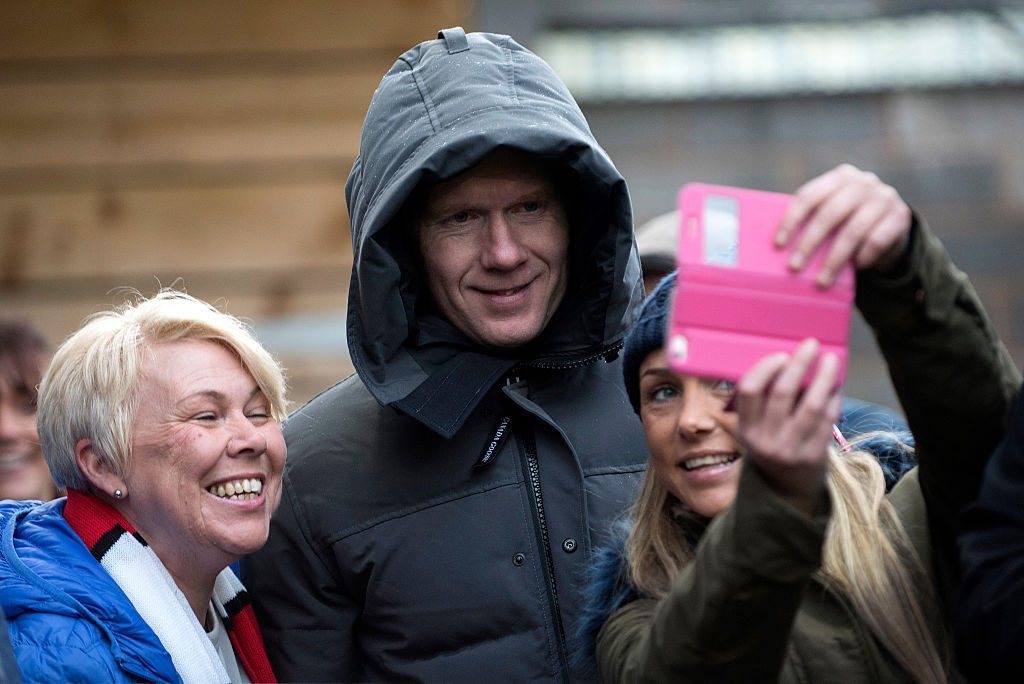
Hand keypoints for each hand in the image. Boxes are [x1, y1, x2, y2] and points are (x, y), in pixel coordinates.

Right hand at [735, 339, 840, 513]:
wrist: (785, 489)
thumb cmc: (772, 445)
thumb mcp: (756, 429)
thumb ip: (765, 402)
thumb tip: (791, 359)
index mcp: (745, 427)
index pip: (749, 391)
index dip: (765, 369)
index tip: (781, 355)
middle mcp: (764, 439)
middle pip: (782, 393)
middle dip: (799, 364)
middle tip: (811, 345)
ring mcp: (790, 449)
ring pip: (809, 405)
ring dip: (823, 378)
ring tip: (831, 360)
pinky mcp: (813, 456)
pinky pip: (827, 421)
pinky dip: (833, 399)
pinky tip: (837, 386)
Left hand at [775, 164, 911, 286]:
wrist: (892, 224)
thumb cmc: (849, 221)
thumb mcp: (833, 211)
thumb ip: (813, 218)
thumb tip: (779, 247)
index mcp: (840, 177)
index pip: (809, 196)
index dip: (791, 220)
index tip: (779, 244)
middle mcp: (863, 182)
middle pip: (829, 214)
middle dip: (809, 243)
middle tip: (794, 267)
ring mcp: (884, 197)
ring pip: (853, 231)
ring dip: (835, 259)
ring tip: (822, 281)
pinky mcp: (900, 216)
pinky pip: (877, 240)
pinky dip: (863, 256)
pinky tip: (856, 268)